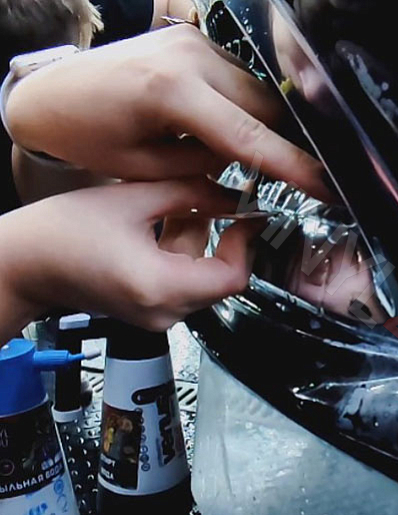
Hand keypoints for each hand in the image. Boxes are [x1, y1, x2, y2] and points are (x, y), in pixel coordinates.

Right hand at [0, 178, 261, 342]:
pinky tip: (169, 220)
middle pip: (222, 278)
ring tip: (187, 203)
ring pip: (204, 278)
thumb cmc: (57, 235)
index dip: (248, 243)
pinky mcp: (150, 310)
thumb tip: (233, 192)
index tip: (250, 215)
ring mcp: (157, 315)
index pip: (234, 277)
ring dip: (204, 241)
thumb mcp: (133, 198)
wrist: (20, 266)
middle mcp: (164, 312)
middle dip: (226, 237)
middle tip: (225, 201)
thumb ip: (191, 193)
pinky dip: (185, 252)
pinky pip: (185, 282)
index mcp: (160, 288)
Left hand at [5, 24, 329, 199]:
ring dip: (257, 126)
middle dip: (275, 146)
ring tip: (228, 153)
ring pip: (258, 93)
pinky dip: (241, 108)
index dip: (295, 167)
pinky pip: (240, 80)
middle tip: (280, 181)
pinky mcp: (195, 40)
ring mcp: (195, 42)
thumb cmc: (85, 135)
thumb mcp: (144, 168)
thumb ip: (204, 167)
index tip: (327, 187)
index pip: (250, 137)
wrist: (50, 94)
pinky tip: (218, 128)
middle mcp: (190, 56)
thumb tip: (247, 164)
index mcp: (172, 91)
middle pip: (266, 109)